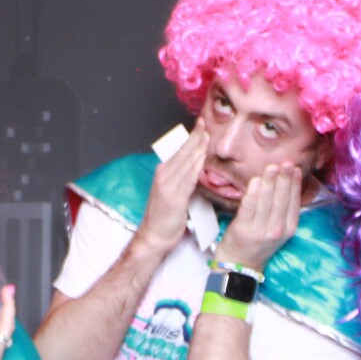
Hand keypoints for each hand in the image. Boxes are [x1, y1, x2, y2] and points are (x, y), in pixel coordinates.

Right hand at [136, 124, 208, 256]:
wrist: (154, 235)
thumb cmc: (163, 215)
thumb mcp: (171, 191)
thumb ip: (181, 178)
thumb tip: (195, 165)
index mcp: (163, 173)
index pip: (179, 151)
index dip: (190, 138)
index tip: (200, 126)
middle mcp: (163, 176)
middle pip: (182, 153)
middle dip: (194, 138)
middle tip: (204, 124)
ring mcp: (168, 187)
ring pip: (185, 164)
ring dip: (196, 149)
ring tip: (206, 136)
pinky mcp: (174, 198)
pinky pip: (187, 180)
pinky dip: (195, 168)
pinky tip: (201, 159)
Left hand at [215, 163, 301, 273]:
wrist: (241, 263)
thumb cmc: (260, 240)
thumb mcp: (278, 226)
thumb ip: (282, 207)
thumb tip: (286, 179)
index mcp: (289, 228)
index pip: (293, 202)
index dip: (295, 184)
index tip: (296, 168)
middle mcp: (277, 230)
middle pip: (282, 200)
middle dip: (284, 179)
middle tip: (286, 163)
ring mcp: (260, 230)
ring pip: (266, 202)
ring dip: (269, 182)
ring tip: (272, 167)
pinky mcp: (243, 229)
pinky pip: (249, 209)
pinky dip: (253, 194)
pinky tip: (255, 181)